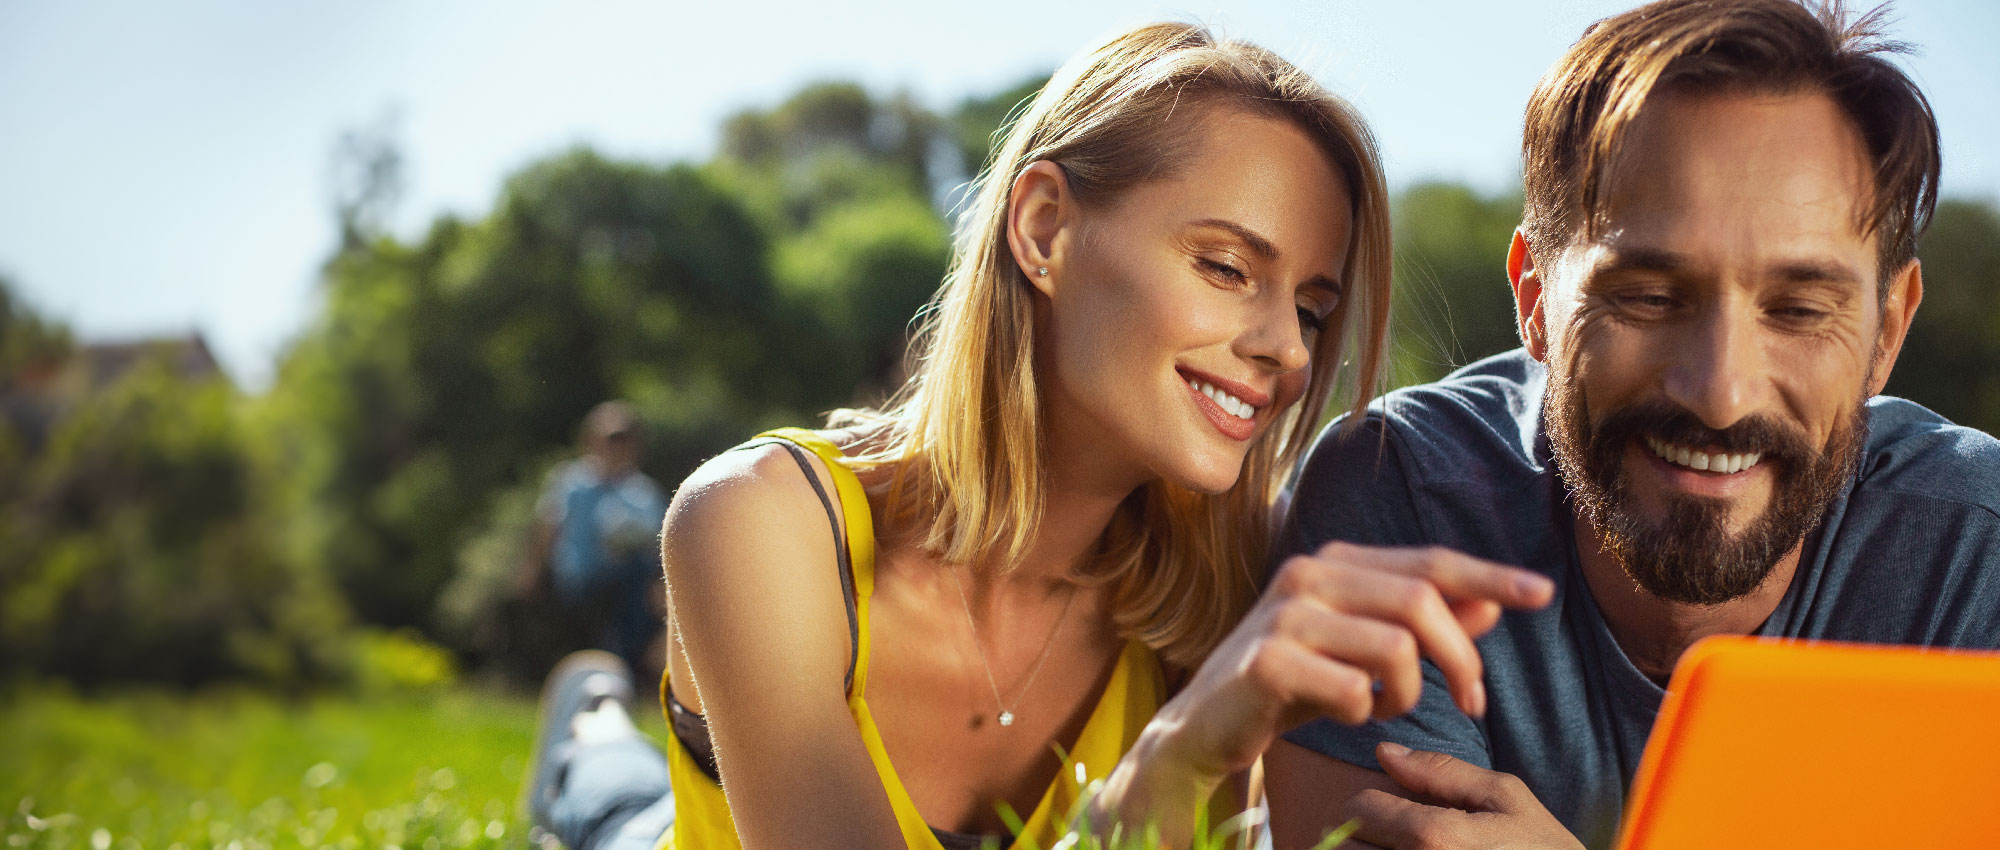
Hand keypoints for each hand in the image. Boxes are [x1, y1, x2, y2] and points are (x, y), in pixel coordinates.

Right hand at [1093, 543, 1553, 842]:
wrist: (1205, 725)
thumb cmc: (1291, 685)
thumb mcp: (1362, 652)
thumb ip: (1421, 625)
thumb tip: (1492, 603)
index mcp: (1336, 561)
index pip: (1430, 560)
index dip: (1491, 575)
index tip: (1544, 594)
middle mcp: (1309, 573)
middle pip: (1422, 600)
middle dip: (1462, 657)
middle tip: (1475, 703)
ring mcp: (1284, 615)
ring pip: (1396, 646)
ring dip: (1410, 693)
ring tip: (1389, 709)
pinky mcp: (1267, 661)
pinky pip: (1354, 690)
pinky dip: (1365, 712)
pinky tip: (1348, 716)